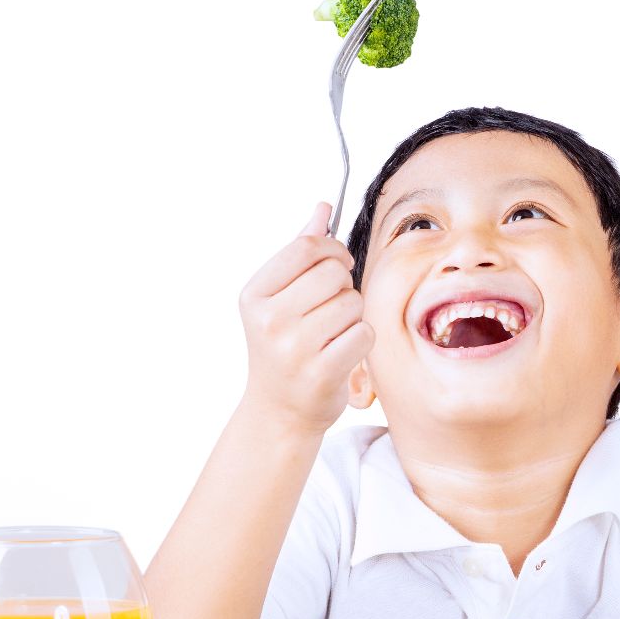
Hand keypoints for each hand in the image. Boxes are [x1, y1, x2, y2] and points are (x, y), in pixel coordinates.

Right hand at [237, 203, 372, 434]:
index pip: (305, 247)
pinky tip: (343, 352)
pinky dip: (361, 340)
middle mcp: (270, 320)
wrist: (279, 410)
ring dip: (353, 315)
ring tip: (334, 333)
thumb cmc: (283, 346)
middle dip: (344, 284)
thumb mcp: (279, 298)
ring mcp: (294, 348)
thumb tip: (323, 208)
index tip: (338, 263)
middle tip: (332, 306)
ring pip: (353, 302)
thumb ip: (300, 252)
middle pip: (333, 272)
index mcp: (255, 295)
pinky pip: (364, 333)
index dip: (332, 249)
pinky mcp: (322, 372)